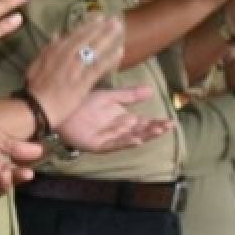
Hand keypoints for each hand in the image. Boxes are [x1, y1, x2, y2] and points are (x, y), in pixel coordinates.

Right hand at [25, 15, 123, 126]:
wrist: (35, 106)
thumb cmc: (35, 88)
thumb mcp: (36, 64)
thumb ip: (48, 48)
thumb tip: (56, 33)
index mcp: (54, 50)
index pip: (75, 33)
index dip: (89, 24)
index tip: (99, 17)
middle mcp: (66, 54)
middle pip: (87, 37)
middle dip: (102, 26)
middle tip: (115, 18)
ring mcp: (74, 67)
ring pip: (94, 48)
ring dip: (108, 36)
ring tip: (120, 28)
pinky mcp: (82, 81)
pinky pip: (98, 66)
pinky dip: (110, 58)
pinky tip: (120, 51)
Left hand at [57, 85, 171, 152]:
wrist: (63, 110)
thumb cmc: (84, 103)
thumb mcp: (110, 96)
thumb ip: (130, 95)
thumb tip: (152, 89)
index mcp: (123, 119)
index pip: (145, 123)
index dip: (157, 123)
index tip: (171, 122)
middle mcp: (119, 130)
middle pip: (141, 132)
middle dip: (154, 130)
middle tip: (167, 127)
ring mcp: (109, 138)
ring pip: (131, 138)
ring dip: (144, 136)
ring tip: (157, 131)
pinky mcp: (98, 144)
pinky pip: (114, 144)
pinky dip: (126, 142)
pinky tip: (136, 139)